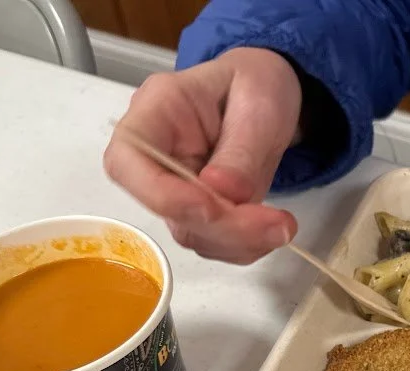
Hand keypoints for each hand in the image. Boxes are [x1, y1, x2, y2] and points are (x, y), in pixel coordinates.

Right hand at [103, 48, 301, 263]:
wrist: (268, 96)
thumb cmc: (256, 85)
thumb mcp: (259, 103)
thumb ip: (241, 148)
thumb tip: (221, 192)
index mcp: (156, 111)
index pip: (126, 161)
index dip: (160, 194)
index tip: (210, 208)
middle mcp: (156, 155)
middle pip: (164, 207)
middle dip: (221, 226)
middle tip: (275, 226)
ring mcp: (174, 187)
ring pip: (191, 232)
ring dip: (238, 241)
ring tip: (283, 225)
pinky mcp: (197, 212)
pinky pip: (213, 241)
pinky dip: (245, 246)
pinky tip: (273, 228)